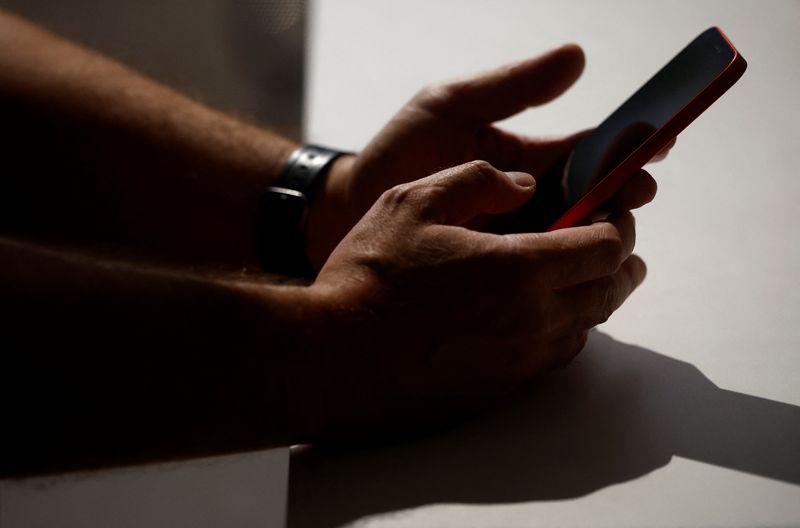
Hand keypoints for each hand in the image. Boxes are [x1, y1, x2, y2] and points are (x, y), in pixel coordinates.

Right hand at [291, 161, 645, 440]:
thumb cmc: (366, 279)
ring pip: (586, 327)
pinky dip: (564, 329)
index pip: (604, 247)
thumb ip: (476, 179)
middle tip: (617, 244)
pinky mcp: (498, 390)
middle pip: (608, 291)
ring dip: (595, 297)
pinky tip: (542, 316)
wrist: (330, 359)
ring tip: (585, 278)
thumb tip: (524, 185)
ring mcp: (517, 362)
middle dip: (622, 262)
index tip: (613, 211)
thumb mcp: (412, 201)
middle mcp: (531, 320)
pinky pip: (553, 357)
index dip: (618, 223)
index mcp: (519, 268)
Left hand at [306, 44, 662, 269]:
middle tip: (633, 193)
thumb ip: (512, 88)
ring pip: (573, 240)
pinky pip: (540, 273)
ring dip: (597, 236)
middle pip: (593, 200)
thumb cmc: (398, 154)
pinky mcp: (497, 273)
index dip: (626, 145)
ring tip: (610, 232)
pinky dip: (562, 270)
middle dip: (620, 196)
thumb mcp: (451, 106)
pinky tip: (576, 271)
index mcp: (527, 158)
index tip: (657, 139)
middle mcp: (530, 201)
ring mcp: (515, 240)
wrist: (348, 211)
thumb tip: (578, 56)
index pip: (590, 151)